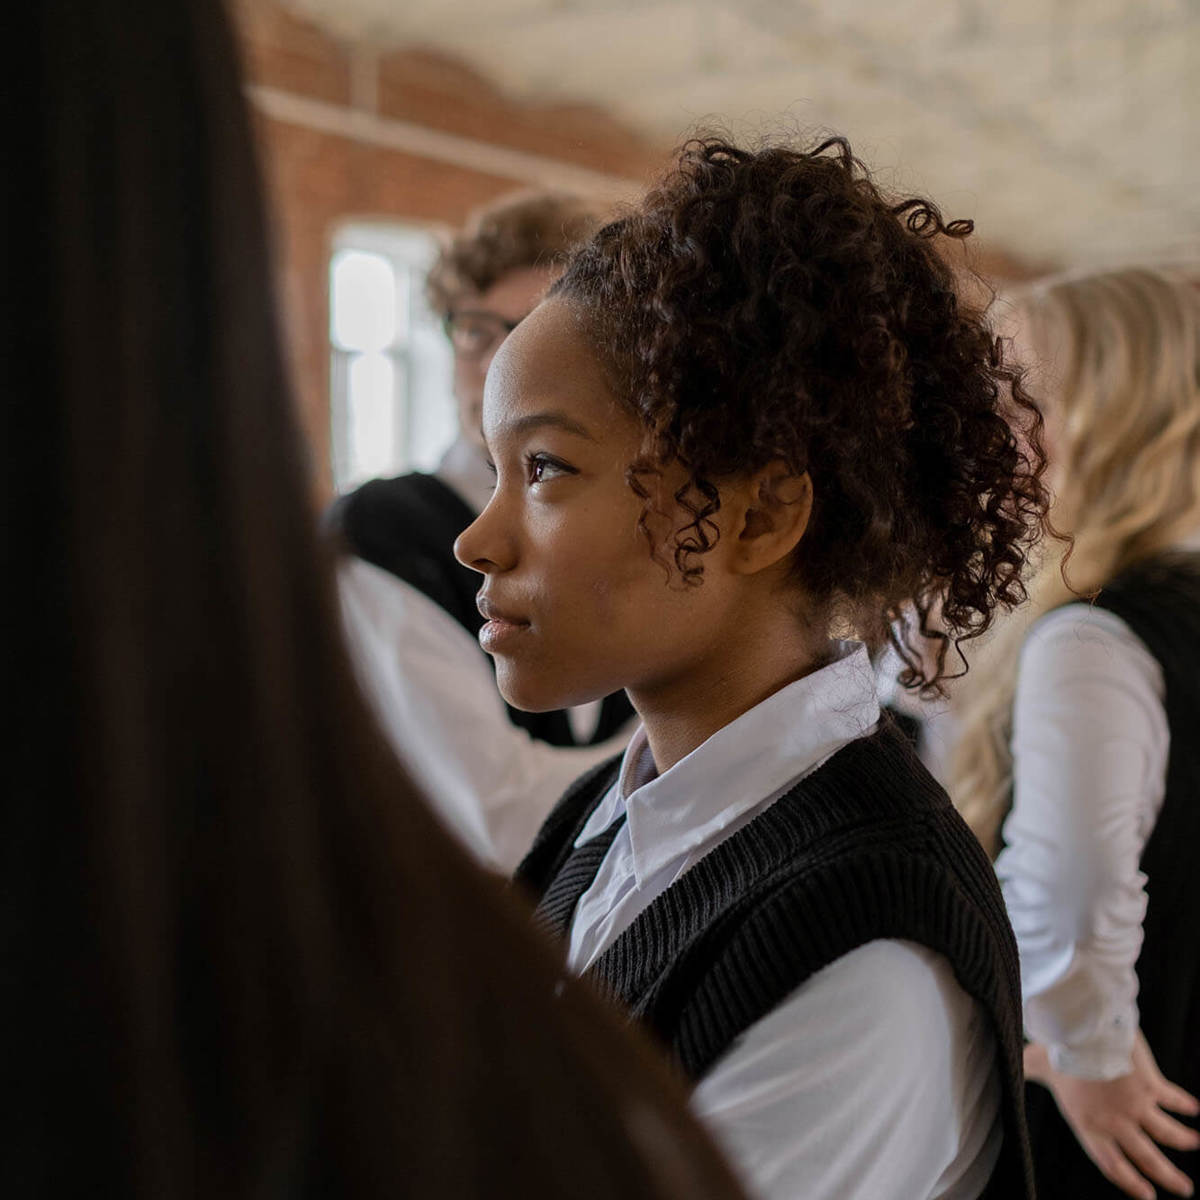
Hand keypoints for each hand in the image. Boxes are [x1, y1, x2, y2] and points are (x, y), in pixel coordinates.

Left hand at [1024, 1032, 1199, 1198]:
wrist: (1082, 1032)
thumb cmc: (1056, 1050)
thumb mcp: (1036, 1065)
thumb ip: (1028, 1073)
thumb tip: (1007, 1070)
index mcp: (1088, 1125)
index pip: (1111, 1165)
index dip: (1130, 1182)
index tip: (1148, 1196)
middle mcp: (1115, 1123)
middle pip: (1147, 1159)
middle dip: (1169, 1177)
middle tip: (1186, 1189)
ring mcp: (1136, 1107)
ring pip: (1168, 1134)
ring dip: (1183, 1140)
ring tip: (1194, 1143)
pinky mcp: (1151, 1088)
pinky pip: (1173, 1100)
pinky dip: (1184, 1105)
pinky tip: (1194, 1108)